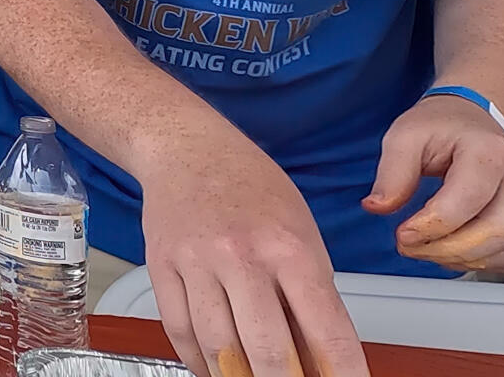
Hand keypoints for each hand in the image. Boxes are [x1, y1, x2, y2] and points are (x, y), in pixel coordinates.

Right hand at [141, 146, 369, 376]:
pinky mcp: (161, 267)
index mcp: (289, 247)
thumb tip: (321, 360)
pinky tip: (216, 370)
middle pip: (268, 350)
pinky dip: (200, 362)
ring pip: (219, 349)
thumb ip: (311, 297)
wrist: (187, 148)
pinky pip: (179, 331)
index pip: (326, 330)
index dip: (342, 374)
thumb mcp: (302, 234)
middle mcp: (241, 256)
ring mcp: (197, 262)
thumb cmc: (252, 188)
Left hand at [364, 93, 503, 273]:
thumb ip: (391, 173)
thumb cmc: (443, 127)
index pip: (467, 202)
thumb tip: (379, 206)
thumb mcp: (405, 136)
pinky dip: (479, 263)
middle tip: (411, 247)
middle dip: (446, 250)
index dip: (431, 227)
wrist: (472, 120)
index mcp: (490, 151)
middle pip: (495, 232)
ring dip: (460, 260)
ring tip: (427, 248)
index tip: (403, 234)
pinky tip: (452, 251)